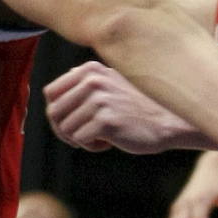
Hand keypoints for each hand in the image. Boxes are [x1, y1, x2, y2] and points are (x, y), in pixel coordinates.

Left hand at [43, 61, 190, 154]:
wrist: (167, 122)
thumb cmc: (135, 108)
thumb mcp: (110, 84)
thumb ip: (83, 83)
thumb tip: (50, 92)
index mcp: (90, 70)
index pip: (50, 92)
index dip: (56, 112)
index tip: (70, 122)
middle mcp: (93, 80)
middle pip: (54, 112)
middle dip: (63, 130)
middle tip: (82, 136)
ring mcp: (100, 99)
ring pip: (65, 129)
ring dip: (80, 139)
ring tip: (101, 136)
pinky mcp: (106, 120)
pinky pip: (79, 140)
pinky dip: (91, 146)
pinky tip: (109, 142)